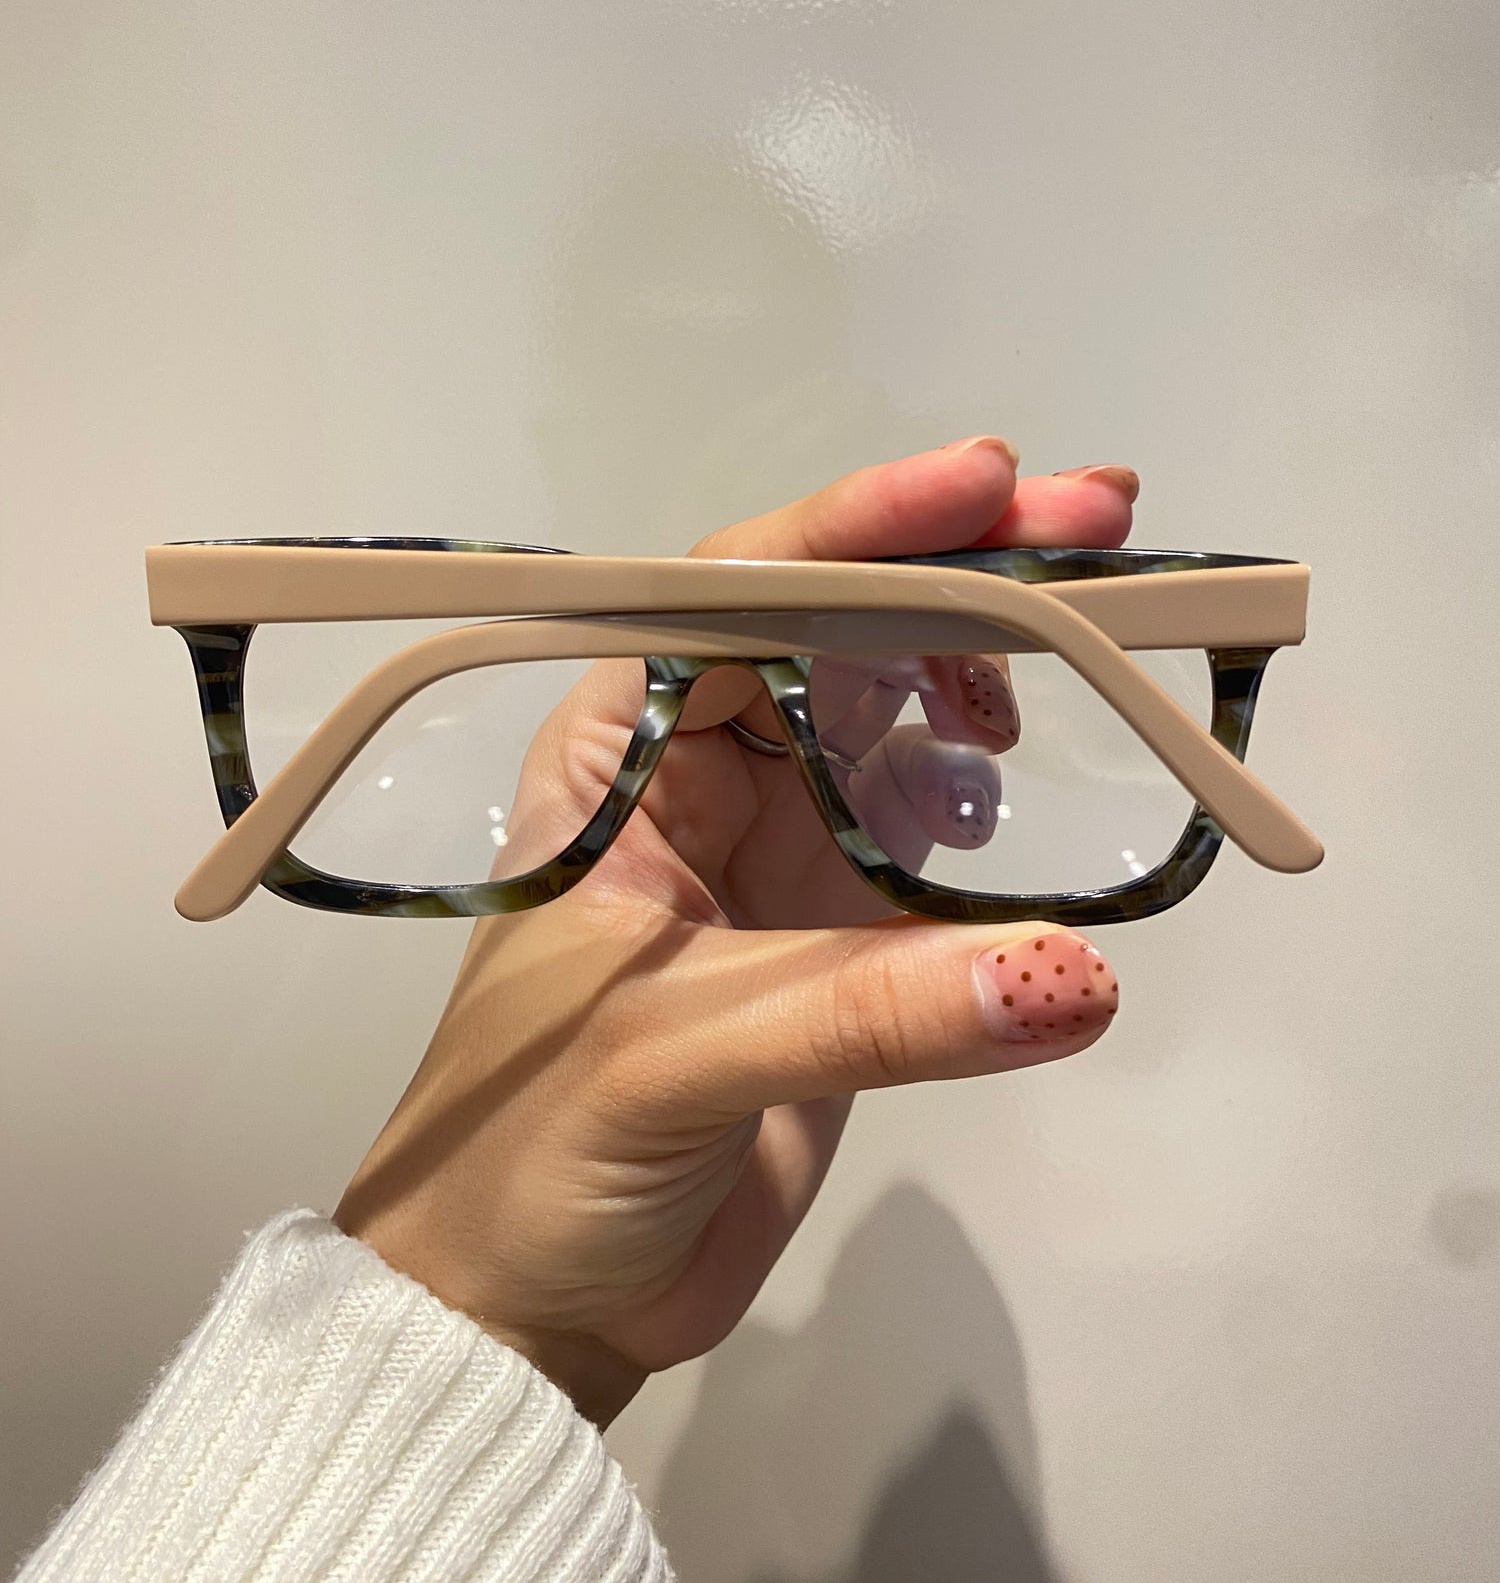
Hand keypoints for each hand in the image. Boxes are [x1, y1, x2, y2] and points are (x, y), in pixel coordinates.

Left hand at [336, 440, 1137, 1424]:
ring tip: (1075, 662)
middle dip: (957, 566)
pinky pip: (922, 820)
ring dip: (979, 661)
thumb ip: (869, 1014)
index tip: (988, 485)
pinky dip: (978, 793)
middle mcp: (694, 769)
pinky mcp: (834, 926)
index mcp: (617, 751)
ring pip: (886, 704)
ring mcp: (771, 842)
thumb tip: (1076, 973)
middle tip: (1101, 522)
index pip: (738, 589)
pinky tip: (1005, 805)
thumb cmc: (537, 1152)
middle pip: (834, 622)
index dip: (863, 524)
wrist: (536, 1302)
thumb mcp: (678, 1059)